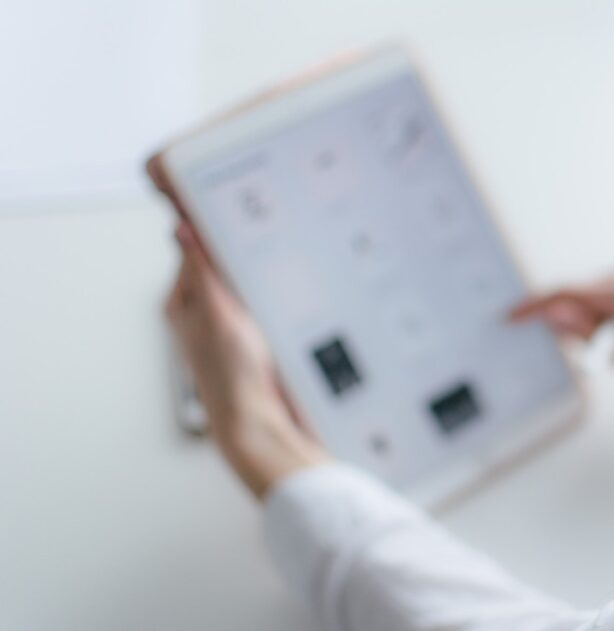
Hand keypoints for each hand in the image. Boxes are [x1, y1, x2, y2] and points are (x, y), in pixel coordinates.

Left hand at [165, 223, 328, 498]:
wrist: (259, 423)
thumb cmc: (232, 377)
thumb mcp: (217, 313)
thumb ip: (201, 270)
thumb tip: (182, 227)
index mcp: (181, 304)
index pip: (195, 250)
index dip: (215, 230)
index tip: (237, 210)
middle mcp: (201, 315)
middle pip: (222, 268)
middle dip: (243, 254)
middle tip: (268, 238)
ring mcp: (228, 329)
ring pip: (246, 288)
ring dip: (263, 278)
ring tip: (281, 269)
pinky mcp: (253, 343)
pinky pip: (264, 308)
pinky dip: (275, 300)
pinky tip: (291, 298)